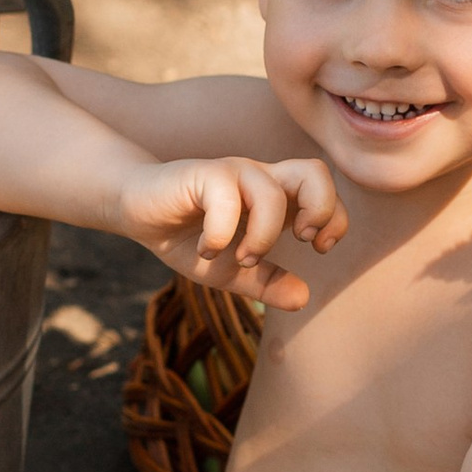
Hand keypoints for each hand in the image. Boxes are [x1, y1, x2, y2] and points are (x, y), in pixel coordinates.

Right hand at [120, 153, 344, 309]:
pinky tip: (207, 249)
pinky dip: (221, 234)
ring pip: (271, 192)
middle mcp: (259, 179)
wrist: (137, 213)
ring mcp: (231, 173)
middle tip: (299, 240)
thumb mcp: (230, 271)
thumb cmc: (187, 237)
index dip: (335, 218)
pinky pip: (226, 198)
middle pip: (315, 172)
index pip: (325, 191)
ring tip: (242, 258)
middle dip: (320, 211)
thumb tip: (304, 299)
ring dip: (263, 236)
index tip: (316, 247)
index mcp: (274, 197)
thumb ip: (266, 283)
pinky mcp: (201, 174)